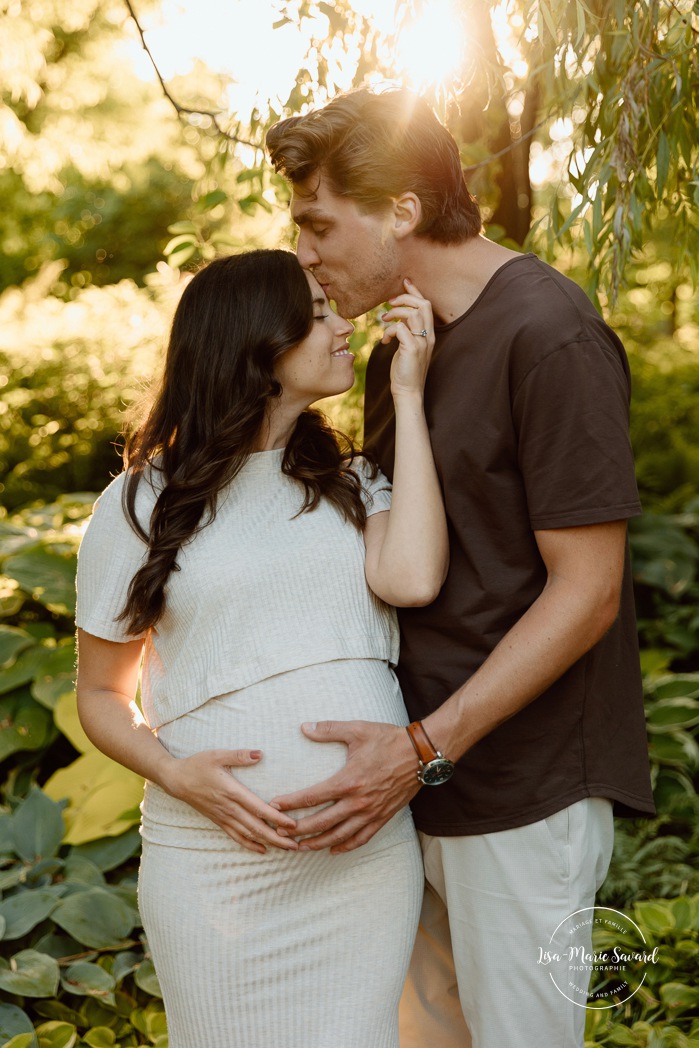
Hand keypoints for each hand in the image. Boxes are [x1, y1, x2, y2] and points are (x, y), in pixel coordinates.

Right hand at [163, 749, 298, 854]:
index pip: (258, 808)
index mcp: (232, 791)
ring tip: (286, 848)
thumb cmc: (198, 764)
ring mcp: (223, 816)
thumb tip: (260, 753)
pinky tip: (262, 850)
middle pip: (257, 827)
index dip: (276, 818)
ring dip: (268, 842)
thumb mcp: (218, 755)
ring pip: (248, 835)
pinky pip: (236, 836)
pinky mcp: (218, 821)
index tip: (292, 825)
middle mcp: (229, 808)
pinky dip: (250, 844)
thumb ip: (239, 755)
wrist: (176, 780)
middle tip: (296, 845)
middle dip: (277, 837)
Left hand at [269, 721, 420, 853]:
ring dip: (318, 843)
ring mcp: (371, 812)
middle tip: (280, 834)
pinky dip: (346, 846)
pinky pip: (361, 838)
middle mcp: (358, 801)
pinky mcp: (382, 817)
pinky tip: (333, 849)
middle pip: (321, 823)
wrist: (421, 753)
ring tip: (300, 847)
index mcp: (349, 781)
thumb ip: (329, 730)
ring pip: (339, 836)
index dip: (291, 803)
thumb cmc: (388, 739)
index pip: (312, 797)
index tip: (274, 807)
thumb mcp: (357, 730)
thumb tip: (304, 727)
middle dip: (298, 830)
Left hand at [381, 278, 434, 397]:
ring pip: (412, 314)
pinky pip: (400, 329)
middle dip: (404, 299)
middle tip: (389, 303)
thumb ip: (406, 332)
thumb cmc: (405, 371)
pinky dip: (389, 331)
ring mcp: (421, 343)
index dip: (415, 292)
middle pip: (422, 305)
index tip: (405, 283)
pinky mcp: (412, 349)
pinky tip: (385, 341)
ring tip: (384, 320)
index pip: (426, 306)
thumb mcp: (407, 347)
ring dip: (395, 313)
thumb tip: (397, 319)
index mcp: (429, 335)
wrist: (408, 392)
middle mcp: (428, 337)